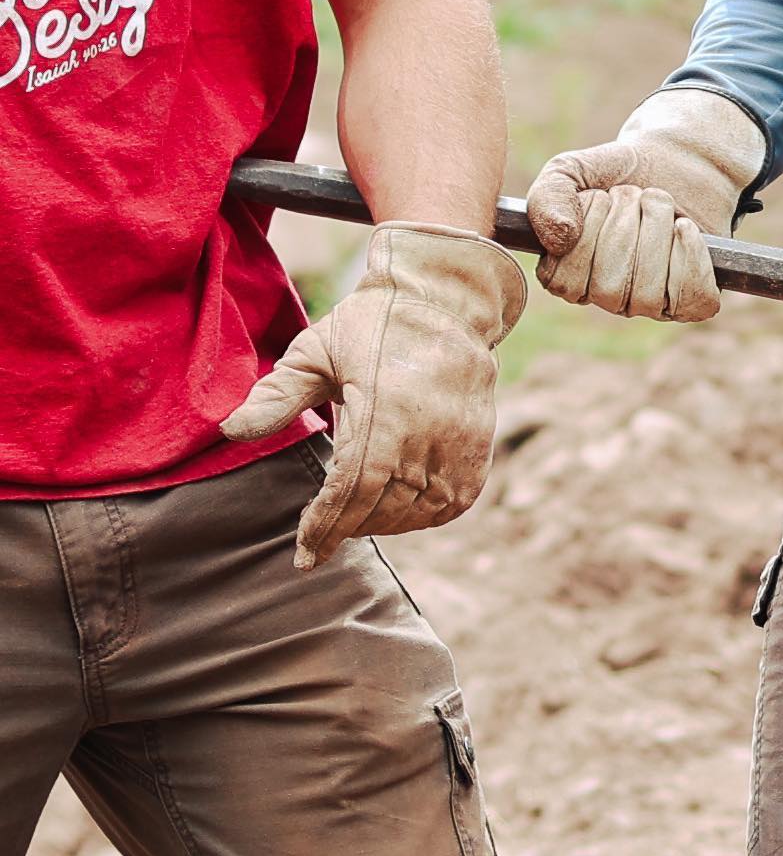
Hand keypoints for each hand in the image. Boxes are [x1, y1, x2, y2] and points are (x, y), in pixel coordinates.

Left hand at [221, 223, 527, 568]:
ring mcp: (460, 442)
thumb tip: (231, 432)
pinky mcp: (478, 447)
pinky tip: (396, 510)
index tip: (304, 554)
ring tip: (354, 518)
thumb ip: (277, 395)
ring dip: (382, 525)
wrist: (446, 302)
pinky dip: (422, 516)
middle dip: (347, 528)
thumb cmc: (373, 325)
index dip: (324, 527)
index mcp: (384, 410)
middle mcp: (428, 432)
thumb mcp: (316, 351)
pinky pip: (452, 503)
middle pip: (382, 508)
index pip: (351, 490)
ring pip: (417, 511)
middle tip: (320, 534)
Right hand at [524, 86, 766, 319]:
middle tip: (633, 196)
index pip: (566, 281)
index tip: (600, 196)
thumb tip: (559, 240)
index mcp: (567, 276)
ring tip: (659, 204)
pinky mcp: (692, 300)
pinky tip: (684, 226)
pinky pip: (692, 300)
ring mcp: (651, 303)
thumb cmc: (618, 172)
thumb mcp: (571, 170)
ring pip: (648, 293)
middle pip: (608, 288)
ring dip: (656, 229)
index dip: (587, 229)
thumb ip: (549, 196)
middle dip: (624, 224)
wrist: (675, 160)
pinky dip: (690, 255)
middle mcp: (607, 298)